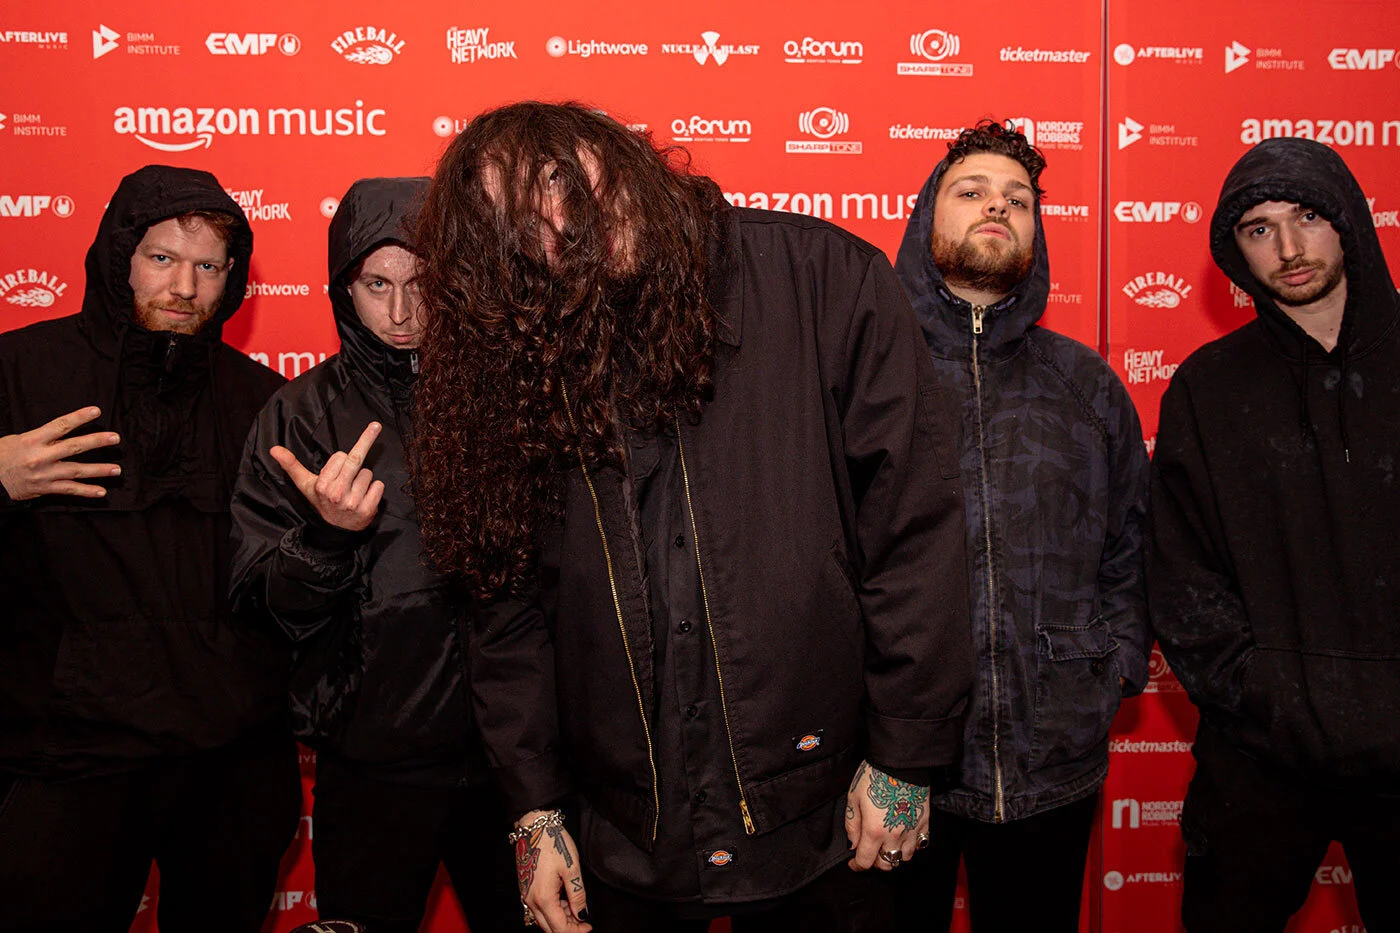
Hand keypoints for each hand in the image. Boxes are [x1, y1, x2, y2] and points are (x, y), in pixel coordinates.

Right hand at [0, 406, 119, 500]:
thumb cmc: (2, 455)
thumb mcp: (17, 439)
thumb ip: (40, 436)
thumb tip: (61, 431)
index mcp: (33, 440)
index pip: (60, 425)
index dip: (79, 417)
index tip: (96, 411)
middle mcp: (41, 456)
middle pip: (74, 447)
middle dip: (97, 441)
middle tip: (115, 438)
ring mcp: (45, 474)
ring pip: (77, 471)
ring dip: (99, 470)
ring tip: (117, 469)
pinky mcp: (45, 488)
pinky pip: (69, 490)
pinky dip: (86, 491)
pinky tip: (101, 491)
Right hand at [270, 422, 384, 531]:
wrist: (336, 528)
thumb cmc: (322, 500)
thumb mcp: (305, 484)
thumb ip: (291, 464)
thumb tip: (274, 449)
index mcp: (322, 485)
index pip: (340, 456)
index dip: (341, 460)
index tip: (338, 468)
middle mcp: (336, 494)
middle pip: (355, 459)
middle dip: (367, 439)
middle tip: (375, 425)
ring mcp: (352, 503)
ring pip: (368, 473)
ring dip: (364, 479)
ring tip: (354, 490)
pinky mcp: (367, 510)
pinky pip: (379, 486)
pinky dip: (375, 489)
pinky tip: (365, 496)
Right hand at [514, 811, 590, 932]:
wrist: (533, 826)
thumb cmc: (553, 843)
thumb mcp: (572, 868)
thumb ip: (577, 895)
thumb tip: (582, 915)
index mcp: (543, 898)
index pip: (560, 927)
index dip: (576, 931)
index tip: (589, 926)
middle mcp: (531, 900)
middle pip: (550, 928)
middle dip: (568, 928)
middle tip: (584, 921)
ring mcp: (526, 895)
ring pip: (543, 919)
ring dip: (560, 919)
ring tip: (575, 907)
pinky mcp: (525, 888)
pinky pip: (538, 908)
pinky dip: (552, 910)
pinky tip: (563, 900)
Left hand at [845, 760, 929, 870]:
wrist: (900, 762)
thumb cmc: (874, 776)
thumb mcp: (853, 798)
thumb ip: (852, 825)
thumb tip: (853, 844)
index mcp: (874, 831)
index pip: (865, 861)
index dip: (857, 865)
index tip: (854, 862)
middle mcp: (894, 835)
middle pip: (886, 864)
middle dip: (874, 862)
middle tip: (869, 852)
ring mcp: (911, 831)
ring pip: (904, 858)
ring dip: (893, 855)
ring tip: (886, 846)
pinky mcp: (924, 823)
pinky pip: (920, 845)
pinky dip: (911, 847)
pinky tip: (903, 838)